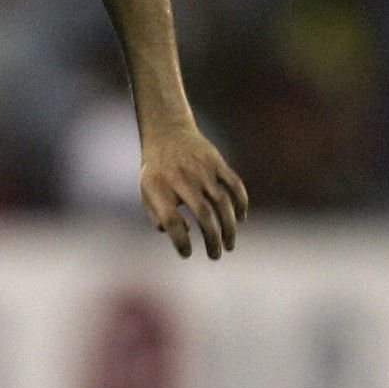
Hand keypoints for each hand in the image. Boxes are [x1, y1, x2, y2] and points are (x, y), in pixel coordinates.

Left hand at [139, 129, 247, 258]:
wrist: (167, 132)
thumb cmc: (157, 171)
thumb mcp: (147, 192)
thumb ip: (159, 217)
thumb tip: (186, 232)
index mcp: (158, 186)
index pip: (171, 220)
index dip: (180, 241)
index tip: (187, 253)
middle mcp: (180, 177)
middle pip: (203, 214)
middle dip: (212, 239)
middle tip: (215, 255)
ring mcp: (201, 168)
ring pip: (222, 203)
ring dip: (229, 228)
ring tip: (229, 245)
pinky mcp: (216, 161)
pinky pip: (235, 185)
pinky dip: (242, 203)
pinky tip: (240, 219)